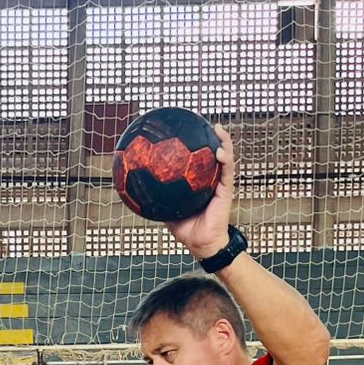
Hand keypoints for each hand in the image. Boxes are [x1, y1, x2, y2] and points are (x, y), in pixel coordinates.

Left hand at [168, 124, 234, 258]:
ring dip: (223, 141)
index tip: (186, 130)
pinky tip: (219, 150)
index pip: (197, 160)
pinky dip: (225, 159)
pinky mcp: (226, 189)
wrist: (201, 243)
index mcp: (198, 182)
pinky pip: (227, 171)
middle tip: (202, 121)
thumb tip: (136, 190)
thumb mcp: (166, 211)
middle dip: (210, 136)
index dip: (194, 145)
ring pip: (224, 157)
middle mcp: (210, 179)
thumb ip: (156, 200)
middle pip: (212, 153)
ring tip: (217, 128)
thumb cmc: (186, 228)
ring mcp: (220, 183)